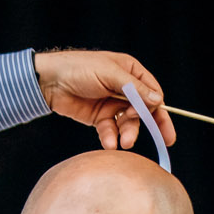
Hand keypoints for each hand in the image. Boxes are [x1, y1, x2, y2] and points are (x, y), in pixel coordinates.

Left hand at [32, 50, 174, 150]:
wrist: (47, 82)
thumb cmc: (78, 69)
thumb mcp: (109, 74)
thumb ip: (134, 88)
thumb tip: (158, 101)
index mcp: (130, 72)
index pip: (152, 92)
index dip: (158, 107)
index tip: (159, 120)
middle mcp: (123, 89)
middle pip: (144, 109)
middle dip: (152, 124)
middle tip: (165, 141)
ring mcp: (111, 103)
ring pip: (128, 122)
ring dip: (129, 133)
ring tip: (125, 143)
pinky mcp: (98, 117)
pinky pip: (110, 130)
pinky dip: (111, 137)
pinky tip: (110, 144)